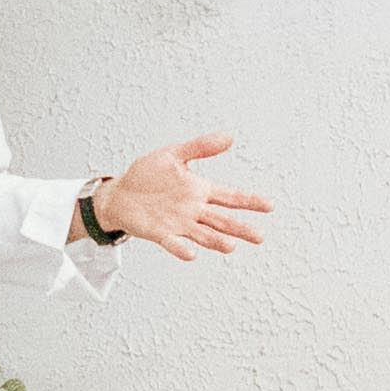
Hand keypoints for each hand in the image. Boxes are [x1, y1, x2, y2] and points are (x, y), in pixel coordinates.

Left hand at [93, 134, 270, 260]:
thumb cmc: (147, 175)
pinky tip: (191, 254)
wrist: (120, 194)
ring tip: (231, 247)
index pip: (230, 196)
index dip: (249, 201)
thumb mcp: (173, 155)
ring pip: (203, 234)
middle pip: (222, 221)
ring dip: (216, 241)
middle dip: (240, 228)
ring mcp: (178, 224)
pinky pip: (173, 243)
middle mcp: (193, 210)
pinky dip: (181, 249)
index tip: (270, 205)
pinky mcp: (160, 233)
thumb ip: (201, 147)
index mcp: (199, 190)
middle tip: (260, 237)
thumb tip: (229, 136)